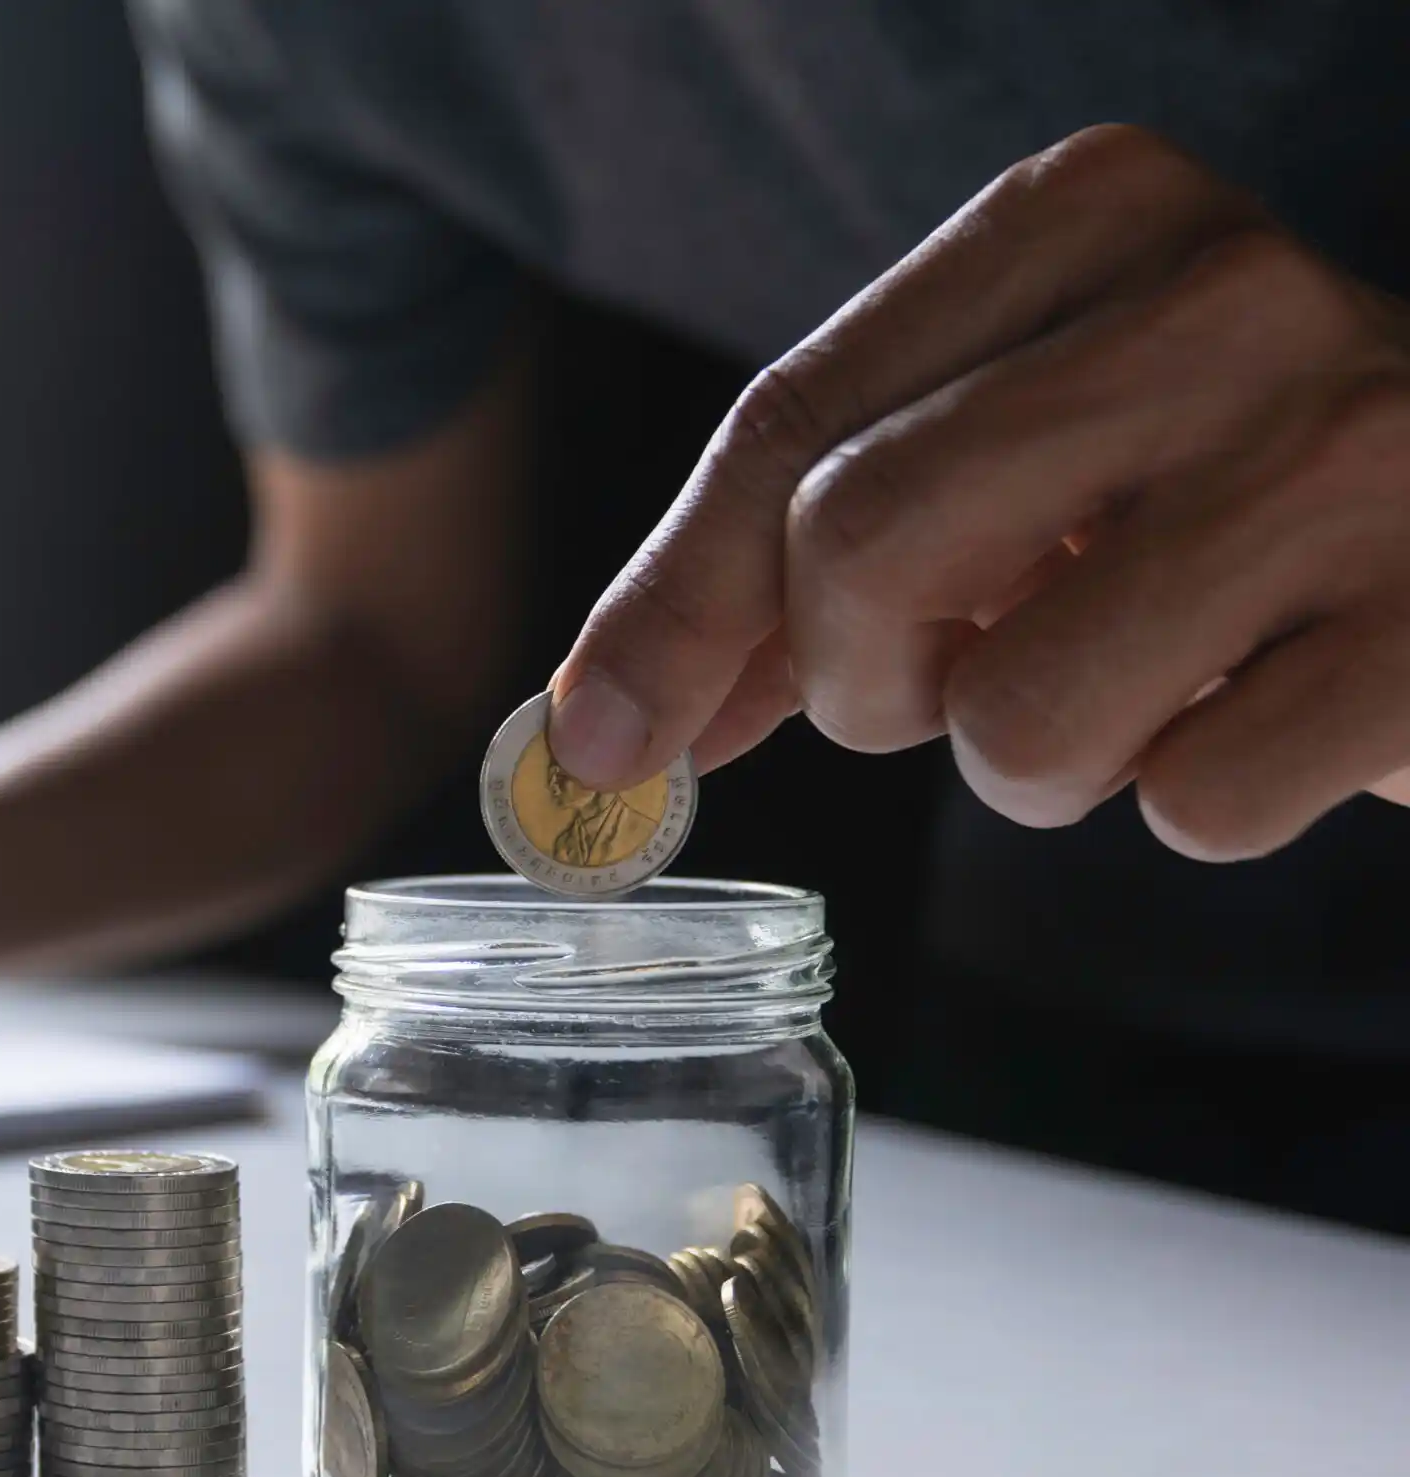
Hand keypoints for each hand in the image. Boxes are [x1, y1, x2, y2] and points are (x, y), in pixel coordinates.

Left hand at [546, 124, 1409, 860]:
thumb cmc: (1224, 499)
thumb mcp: (1019, 460)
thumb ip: (807, 556)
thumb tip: (603, 725)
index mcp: (1093, 214)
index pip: (793, 423)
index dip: (672, 605)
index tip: (600, 741)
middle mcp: (1230, 295)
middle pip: (865, 543)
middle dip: (862, 681)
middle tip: (940, 689)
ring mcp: (1360, 454)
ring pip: (1017, 711)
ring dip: (1036, 765)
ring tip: (1144, 683)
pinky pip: (1196, 804)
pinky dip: (1198, 806)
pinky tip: (1272, 708)